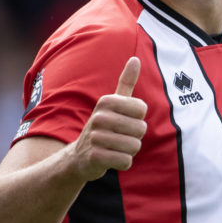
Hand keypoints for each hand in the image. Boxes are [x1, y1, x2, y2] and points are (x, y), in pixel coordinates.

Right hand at [69, 57, 147, 180]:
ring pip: (134, 146)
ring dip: (129, 151)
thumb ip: (126, 82)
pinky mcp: (95, 157)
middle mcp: (99, 117)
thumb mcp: (113, 103)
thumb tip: (135, 59)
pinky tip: (111, 159)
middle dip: (135, 137)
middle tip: (119, 137)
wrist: (80, 155)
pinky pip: (126, 161)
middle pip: (140, 129)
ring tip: (115, 148)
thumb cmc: (103, 126)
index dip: (138, 119)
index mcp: (106, 101)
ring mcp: (95, 137)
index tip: (124, 121)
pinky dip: (123, 163)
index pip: (142, 110)